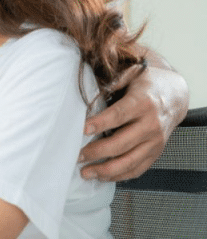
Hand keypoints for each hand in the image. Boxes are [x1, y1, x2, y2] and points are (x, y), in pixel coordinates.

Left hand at [80, 62, 188, 180]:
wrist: (174, 95)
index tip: (81, 130)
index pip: (118, 116)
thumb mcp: (130, 74)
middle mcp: (151, 124)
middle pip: (121, 143)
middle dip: (96, 151)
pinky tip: (102, 176)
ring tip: (85, 173)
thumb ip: (112, 82)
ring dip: (105, 170)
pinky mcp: (156, 152)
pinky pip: (138, 169)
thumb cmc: (145, 83)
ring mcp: (155, 141)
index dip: (99, 123)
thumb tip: (89, 91)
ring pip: (130, 161)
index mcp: (143, 103)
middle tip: (76, 155)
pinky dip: (120, 175)